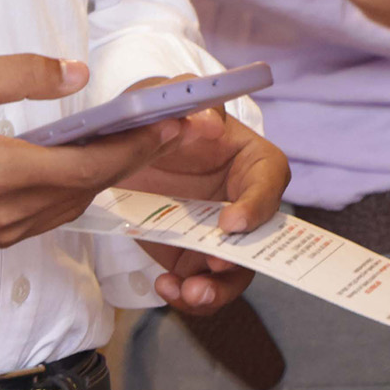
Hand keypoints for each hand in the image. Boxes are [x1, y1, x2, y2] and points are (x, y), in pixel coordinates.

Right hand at [0, 56, 179, 248]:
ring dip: (106, 173)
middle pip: (88, 188)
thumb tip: (78, 75)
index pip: (88, 165)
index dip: (136, 145)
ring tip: (137, 137)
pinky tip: (87, 158)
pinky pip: (50, 214)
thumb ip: (23, 74)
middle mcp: (5, 214)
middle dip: (132, 157)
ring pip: (72, 204)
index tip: (171, 121)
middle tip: (168, 123)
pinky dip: (76, 186)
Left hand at [116, 107, 287, 312]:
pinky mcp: (192, 257)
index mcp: (250, 159)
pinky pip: (200, 285)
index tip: (230, 223)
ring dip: (217, 289)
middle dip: (241, 258)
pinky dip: (186, 294)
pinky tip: (166, 287)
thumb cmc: (155, 117)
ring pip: (234, 271)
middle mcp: (243, 201)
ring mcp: (218, 234)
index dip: (258, 204)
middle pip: (260, 238)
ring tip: (190, 293)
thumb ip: (188, 98)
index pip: (271, 180)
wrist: (119, 153)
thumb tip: (209, 120)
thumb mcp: (165, 96)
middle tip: (214, 264)